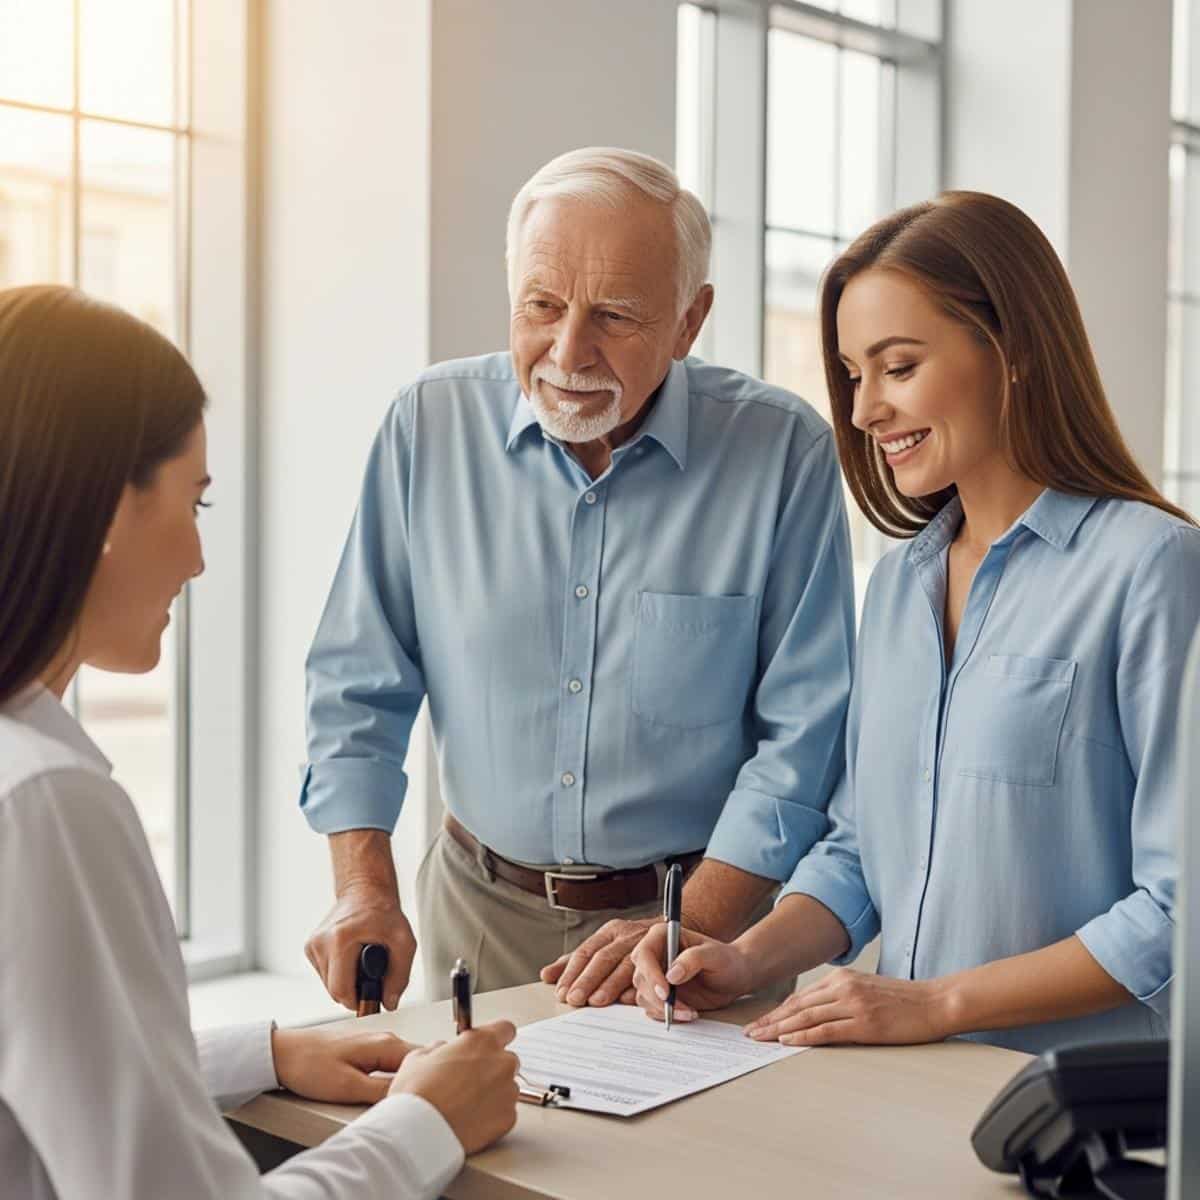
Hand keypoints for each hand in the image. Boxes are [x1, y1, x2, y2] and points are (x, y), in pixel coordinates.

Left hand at [272, 1024, 414, 1103]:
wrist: (282, 1054)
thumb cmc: (309, 1065)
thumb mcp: (347, 1085)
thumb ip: (381, 1090)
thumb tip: (409, 1095)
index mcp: (385, 1044)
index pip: (424, 1060)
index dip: (430, 1081)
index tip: (427, 1100)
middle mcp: (385, 1040)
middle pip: (416, 1063)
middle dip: (420, 1082)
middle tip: (415, 1106)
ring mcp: (375, 1046)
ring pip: (403, 1066)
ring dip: (406, 1083)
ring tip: (400, 1102)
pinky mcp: (366, 1054)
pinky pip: (390, 1067)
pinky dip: (393, 1080)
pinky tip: (386, 1094)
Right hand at [305, 884, 417, 1010]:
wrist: (365, 891)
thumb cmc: (384, 913)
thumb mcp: (404, 941)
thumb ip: (400, 975)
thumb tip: (389, 1003)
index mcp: (340, 938)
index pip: (340, 989)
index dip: (358, 999)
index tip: (372, 996)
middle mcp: (321, 941)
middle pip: (333, 990)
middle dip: (354, 991)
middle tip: (371, 977)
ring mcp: (312, 944)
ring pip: (328, 984)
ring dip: (346, 981)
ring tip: (362, 963)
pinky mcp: (310, 946)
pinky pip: (324, 974)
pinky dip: (339, 972)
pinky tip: (351, 958)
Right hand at [388, 1021, 519, 1154]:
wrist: (419, 1134)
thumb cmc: (418, 1095)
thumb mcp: (418, 1057)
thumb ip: (440, 1048)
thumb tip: (443, 1052)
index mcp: (482, 1042)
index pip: (505, 1029)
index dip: (494, 1038)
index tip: (485, 1047)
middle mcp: (501, 1064)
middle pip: (506, 1061)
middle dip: (492, 1068)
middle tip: (467, 1082)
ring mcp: (507, 1092)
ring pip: (506, 1088)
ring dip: (493, 1093)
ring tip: (465, 1105)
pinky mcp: (508, 1119)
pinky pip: (505, 1112)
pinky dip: (492, 1116)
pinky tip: (470, 1120)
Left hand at [540, 917, 656, 1006]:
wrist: (675, 933)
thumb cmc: (635, 944)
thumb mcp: (605, 947)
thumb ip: (577, 961)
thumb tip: (547, 975)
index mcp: (610, 932)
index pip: (586, 952)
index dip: (573, 972)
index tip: (562, 993)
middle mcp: (627, 935)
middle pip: (603, 958)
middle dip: (588, 980)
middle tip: (576, 1000)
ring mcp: (647, 943)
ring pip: (625, 964)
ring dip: (611, 984)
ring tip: (598, 1000)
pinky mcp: (665, 954)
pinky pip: (651, 972)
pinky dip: (639, 987)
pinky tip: (629, 1000)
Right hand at [631, 923, 753, 1020]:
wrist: (735, 976)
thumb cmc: (727, 959)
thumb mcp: (714, 955)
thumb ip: (693, 959)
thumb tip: (671, 974)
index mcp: (663, 936)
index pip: (644, 954)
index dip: (651, 974)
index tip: (666, 992)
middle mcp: (656, 955)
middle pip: (640, 978)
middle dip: (657, 997)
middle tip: (680, 1008)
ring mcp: (657, 975)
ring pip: (643, 996)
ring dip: (663, 1009)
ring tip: (689, 1011)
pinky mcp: (661, 993)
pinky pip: (652, 1008)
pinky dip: (667, 1016)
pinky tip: (686, 1013)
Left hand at [742, 968, 950, 1045]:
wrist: (936, 1001)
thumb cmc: (904, 1000)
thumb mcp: (867, 990)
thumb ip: (842, 996)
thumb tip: (817, 1013)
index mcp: (843, 978)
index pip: (801, 997)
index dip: (777, 1010)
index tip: (760, 1021)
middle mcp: (844, 987)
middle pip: (798, 1006)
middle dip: (770, 1020)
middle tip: (750, 1032)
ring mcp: (854, 1005)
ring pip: (807, 1017)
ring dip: (779, 1028)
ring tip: (760, 1038)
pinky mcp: (865, 1024)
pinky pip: (827, 1031)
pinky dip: (803, 1036)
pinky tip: (787, 1041)